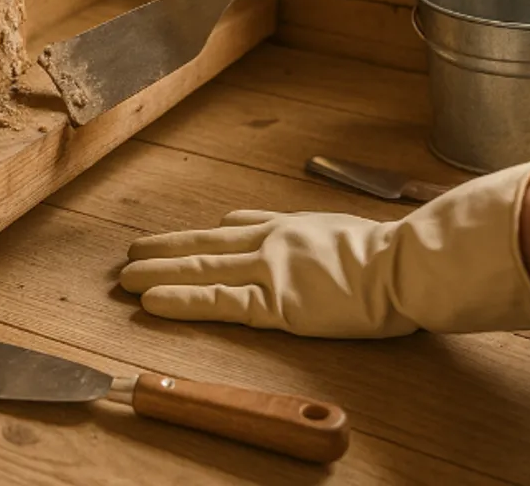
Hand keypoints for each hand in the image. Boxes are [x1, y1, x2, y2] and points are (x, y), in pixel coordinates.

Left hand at [120, 159, 529, 338]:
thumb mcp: (344, 230)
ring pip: (201, 269)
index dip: (201, 235)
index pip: (236, 228)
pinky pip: (217, 301)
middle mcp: (271, 241)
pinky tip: (152, 301)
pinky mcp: (274, 302)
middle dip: (166, 249)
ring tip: (125, 277)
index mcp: (291, 227)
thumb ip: (313, 233)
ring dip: (158, 272)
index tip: (179, 237)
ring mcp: (269, 269)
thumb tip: (293, 230)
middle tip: (132, 251)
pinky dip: (181, 300)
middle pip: (205, 245)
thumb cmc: (388, 253)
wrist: (404, 264)